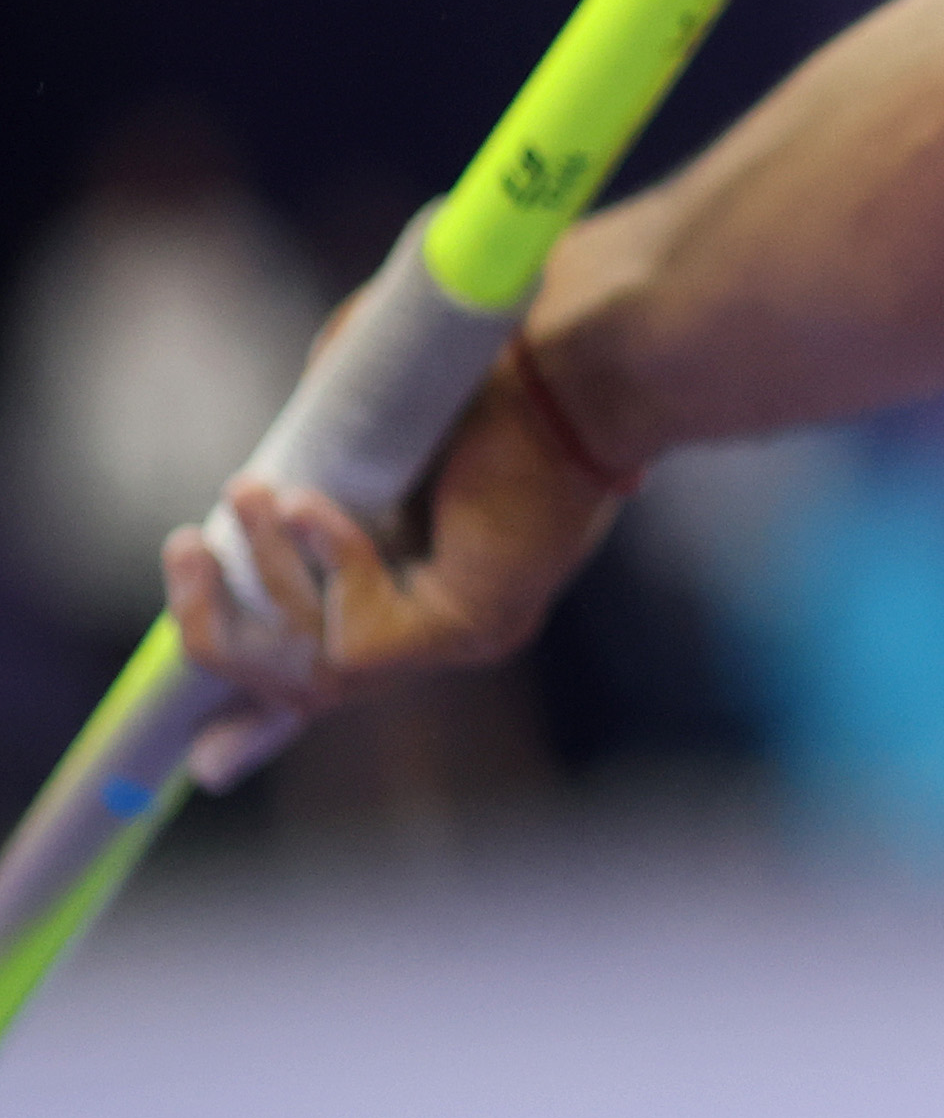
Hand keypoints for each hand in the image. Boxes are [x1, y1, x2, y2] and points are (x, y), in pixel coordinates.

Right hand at [156, 351, 627, 789]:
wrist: (586, 354)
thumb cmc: (500, 366)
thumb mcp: (388, 418)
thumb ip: (327, 455)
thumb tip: (268, 488)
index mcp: (442, 583)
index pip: (348, 669)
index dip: (265, 723)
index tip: (206, 763)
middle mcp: (454, 623)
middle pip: (301, 686)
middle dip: (219, 627)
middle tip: (182, 548)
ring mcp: (466, 632)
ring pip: (315, 665)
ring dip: (260, 573)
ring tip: (251, 491)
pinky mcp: (473, 626)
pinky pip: (354, 643)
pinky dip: (322, 568)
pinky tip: (316, 505)